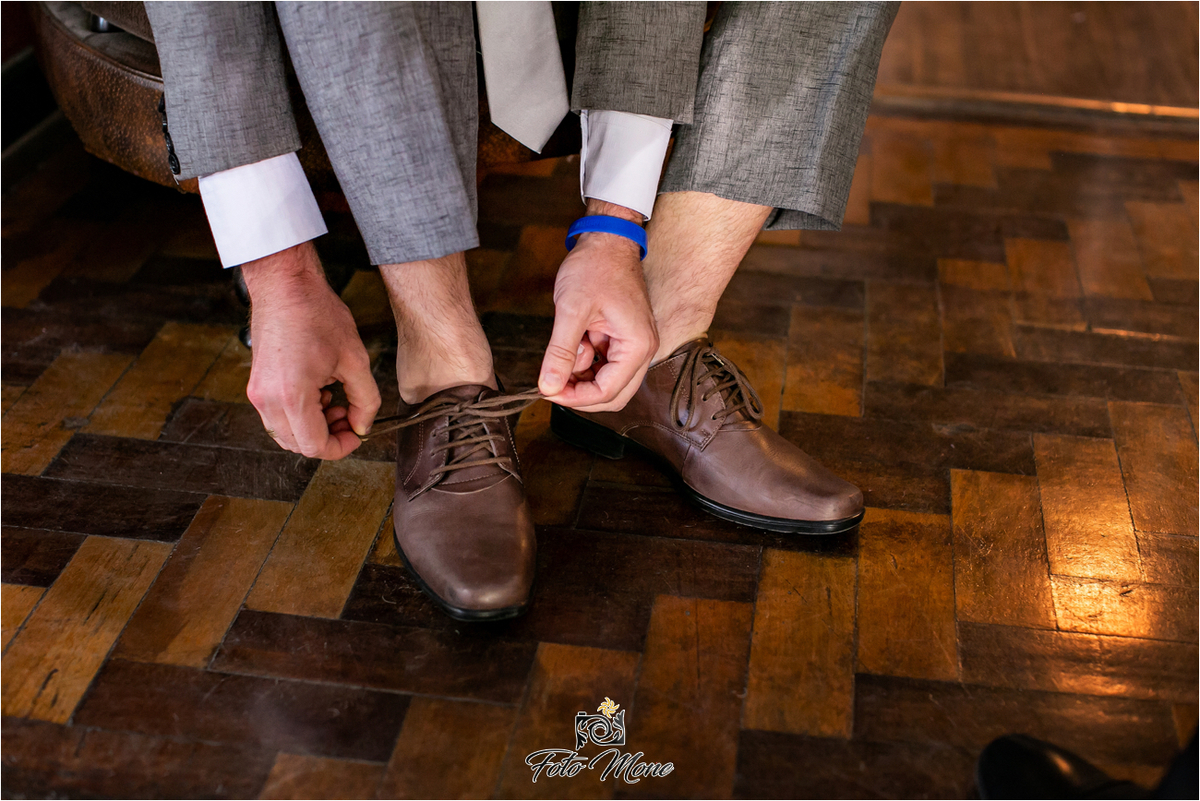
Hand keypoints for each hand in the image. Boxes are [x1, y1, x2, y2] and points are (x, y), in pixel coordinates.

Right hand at [242, 243, 380, 458]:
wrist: (285, 286)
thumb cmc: (317, 314)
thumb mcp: (355, 359)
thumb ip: (365, 401)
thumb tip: (363, 426)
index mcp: (292, 396)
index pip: (314, 446)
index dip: (341, 448)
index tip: (356, 435)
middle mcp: (268, 399)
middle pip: (298, 444)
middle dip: (328, 437)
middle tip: (349, 416)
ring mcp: (257, 393)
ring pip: (286, 433)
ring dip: (313, 427)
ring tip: (334, 400)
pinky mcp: (255, 384)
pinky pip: (277, 416)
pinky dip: (299, 414)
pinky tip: (318, 391)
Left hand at [538, 203, 657, 411]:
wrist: (607, 239)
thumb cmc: (595, 267)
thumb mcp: (571, 310)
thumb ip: (560, 353)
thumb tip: (548, 388)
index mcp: (637, 346)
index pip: (607, 392)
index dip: (575, 398)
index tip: (547, 391)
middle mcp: (642, 350)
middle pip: (612, 395)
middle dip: (579, 392)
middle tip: (551, 382)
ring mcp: (634, 345)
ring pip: (606, 381)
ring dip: (581, 374)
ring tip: (567, 344)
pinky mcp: (623, 339)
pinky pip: (603, 364)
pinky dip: (584, 360)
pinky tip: (574, 338)